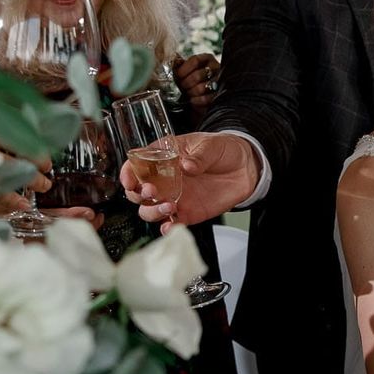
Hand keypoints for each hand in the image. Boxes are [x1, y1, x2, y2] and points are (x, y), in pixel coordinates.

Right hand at [120, 131, 256, 230]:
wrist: (245, 168)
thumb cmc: (223, 150)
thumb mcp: (210, 145)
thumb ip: (198, 156)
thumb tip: (187, 166)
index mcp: (163, 157)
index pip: (136, 165)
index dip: (128, 173)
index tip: (129, 180)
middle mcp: (164, 179)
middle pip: (137, 192)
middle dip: (138, 195)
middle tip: (151, 192)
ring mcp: (174, 197)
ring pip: (149, 211)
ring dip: (152, 212)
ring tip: (168, 207)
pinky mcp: (188, 213)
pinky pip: (171, 224)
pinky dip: (167, 228)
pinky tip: (170, 226)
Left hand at [173, 52, 220, 117]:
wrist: (198, 97)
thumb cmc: (190, 81)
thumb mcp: (185, 70)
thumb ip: (179, 64)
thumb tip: (175, 59)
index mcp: (207, 59)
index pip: (195, 60)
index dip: (184, 69)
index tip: (178, 76)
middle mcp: (215, 68)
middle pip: (198, 75)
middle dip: (186, 83)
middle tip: (181, 86)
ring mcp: (219, 82)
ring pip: (202, 88)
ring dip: (191, 92)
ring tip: (187, 93)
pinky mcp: (218, 96)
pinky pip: (206, 99)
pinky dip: (196, 100)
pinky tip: (192, 100)